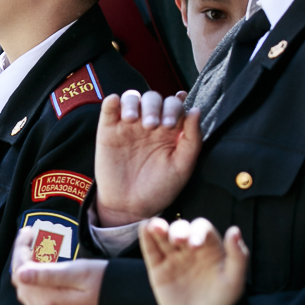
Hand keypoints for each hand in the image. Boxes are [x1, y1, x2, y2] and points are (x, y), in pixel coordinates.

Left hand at [11, 227, 104, 304]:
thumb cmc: (108, 285)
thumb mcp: (80, 272)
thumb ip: (47, 275)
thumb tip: (20, 274)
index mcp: (49, 299)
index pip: (20, 271)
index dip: (20, 247)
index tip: (29, 231)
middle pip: (21, 281)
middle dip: (23, 256)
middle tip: (34, 238)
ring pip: (27, 292)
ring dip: (29, 270)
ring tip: (40, 251)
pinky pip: (37, 302)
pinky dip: (36, 284)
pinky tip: (46, 273)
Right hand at [94, 91, 201, 224]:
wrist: (130, 207)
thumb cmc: (160, 188)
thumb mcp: (182, 167)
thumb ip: (193, 138)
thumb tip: (196, 109)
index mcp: (170, 130)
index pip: (174, 104)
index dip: (175, 106)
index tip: (172, 124)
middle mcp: (150, 123)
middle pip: (154, 98)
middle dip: (155, 107)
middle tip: (153, 126)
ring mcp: (128, 125)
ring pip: (132, 97)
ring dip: (134, 103)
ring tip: (133, 121)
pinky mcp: (108, 129)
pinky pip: (109, 106)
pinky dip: (113, 101)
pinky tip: (117, 107)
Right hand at [141, 218, 247, 304]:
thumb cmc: (222, 302)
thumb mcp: (234, 280)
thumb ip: (238, 256)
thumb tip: (234, 230)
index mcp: (209, 247)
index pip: (201, 228)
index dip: (197, 231)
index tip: (195, 246)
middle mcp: (189, 248)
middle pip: (181, 229)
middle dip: (178, 230)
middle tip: (177, 241)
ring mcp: (173, 257)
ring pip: (163, 235)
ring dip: (159, 227)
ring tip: (156, 227)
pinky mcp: (158, 268)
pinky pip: (150, 250)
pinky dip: (146, 237)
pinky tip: (145, 228)